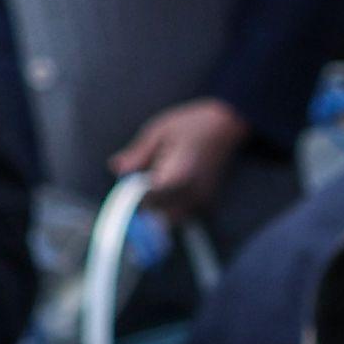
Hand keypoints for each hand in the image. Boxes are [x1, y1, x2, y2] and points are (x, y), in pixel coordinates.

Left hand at [111, 97, 251, 220]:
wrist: (227, 125)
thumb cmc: (192, 124)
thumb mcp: (159, 131)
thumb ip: (138, 153)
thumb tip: (116, 168)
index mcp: (179, 175)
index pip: (147, 200)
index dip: (133, 195)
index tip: (128, 183)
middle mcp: (193, 194)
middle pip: (158, 216)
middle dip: (145, 204)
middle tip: (143, 182)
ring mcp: (203, 201)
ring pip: (171, 220)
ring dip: (159, 208)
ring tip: (159, 182)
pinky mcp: (208, 204)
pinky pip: (183, 215)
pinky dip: (173, 207)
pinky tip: (173, 186)